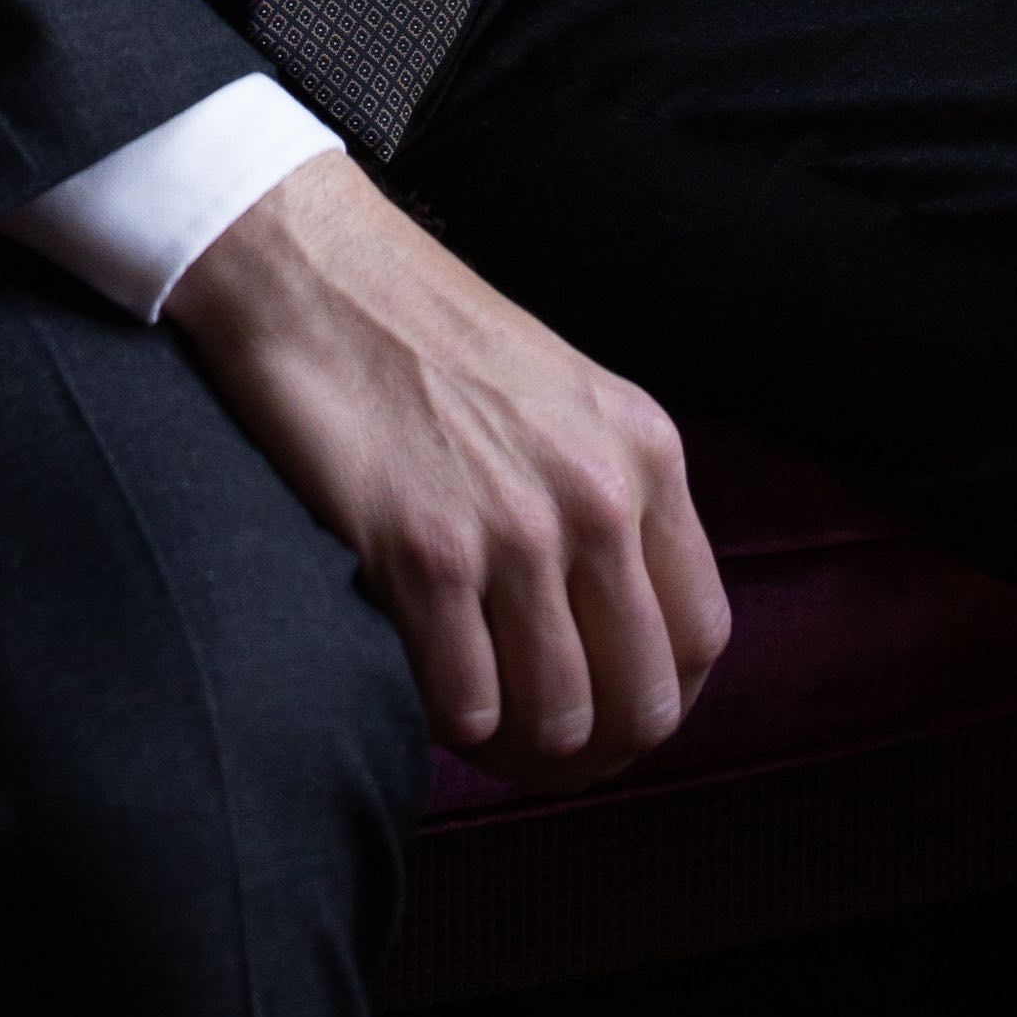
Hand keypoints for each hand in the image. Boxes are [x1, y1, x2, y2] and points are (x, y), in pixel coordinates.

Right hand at [165, 154, 729, 783]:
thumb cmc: (427, 340)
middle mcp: (598, 494)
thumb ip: (612, 496)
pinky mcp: (425, 555)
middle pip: (644, 696)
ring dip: (518, 742)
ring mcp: (514, 528)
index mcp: (645, 451)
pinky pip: (467, 706)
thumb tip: (629, 631)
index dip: (662, 695)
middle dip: (596, 744)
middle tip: (540, 744)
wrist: (314, 272)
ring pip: (559, 717)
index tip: (614, 715)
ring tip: (478, 714)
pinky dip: (448, 718)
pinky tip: (425, 678)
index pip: (702, 632)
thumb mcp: (566, 398)